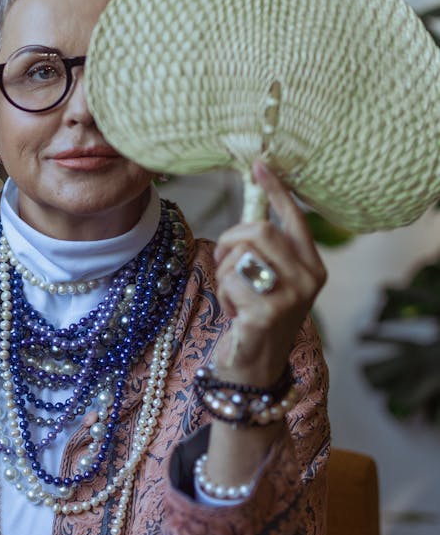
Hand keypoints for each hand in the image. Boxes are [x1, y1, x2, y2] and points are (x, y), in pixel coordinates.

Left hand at [213, 160, 326, 383]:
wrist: (254, 368)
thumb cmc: (256, 318)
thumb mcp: (269, 280)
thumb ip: (265, 250)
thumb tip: (251, 212)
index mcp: (312, 267)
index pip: (295, 219)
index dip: (275, 191)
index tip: (260, 166)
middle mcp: (309, 279)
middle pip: (259, 230)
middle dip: (231, 240)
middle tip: (223, 260)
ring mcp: (290, 297)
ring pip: (241, 255)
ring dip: (225, 272)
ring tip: (233, 296)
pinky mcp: (266, 313)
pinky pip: (230, 281)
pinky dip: (223, 295)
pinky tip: (233, 314)